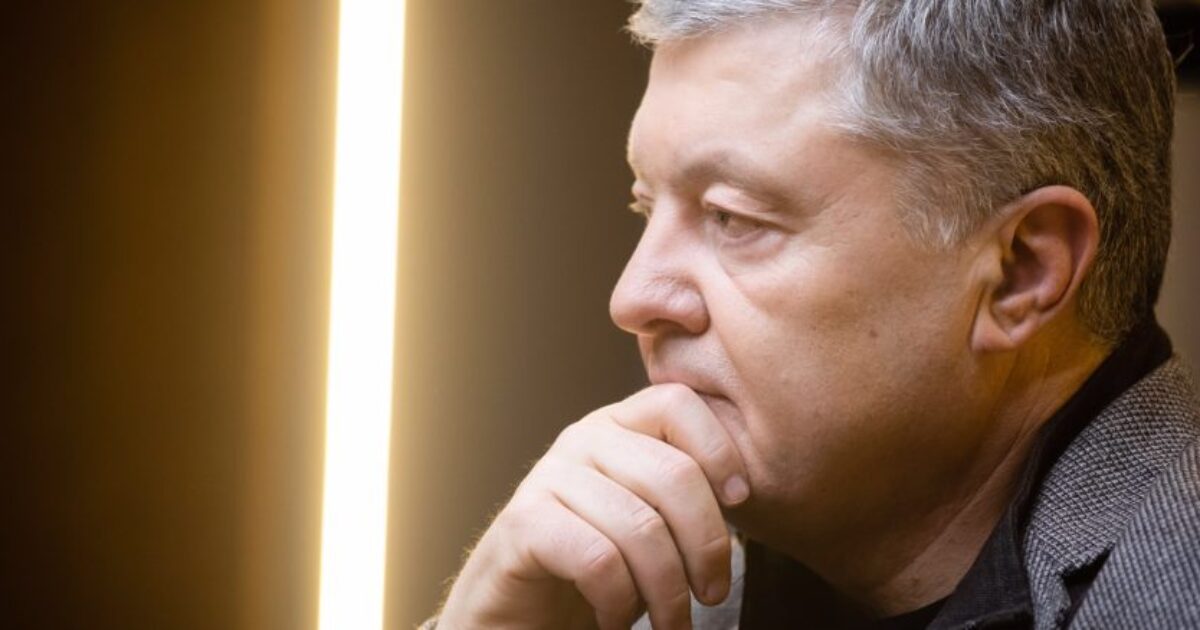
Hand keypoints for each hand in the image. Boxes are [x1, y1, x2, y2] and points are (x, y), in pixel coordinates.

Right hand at [437, 384, 749, 629]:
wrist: (521, 609)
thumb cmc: (597, 564)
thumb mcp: (649, 517)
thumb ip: (682, 493)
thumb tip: (746, 489)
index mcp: (618, 426)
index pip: (677, 403)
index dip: (719, 448)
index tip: (742, 501)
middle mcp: (582, 439)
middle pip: (673, 474)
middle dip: (707, 546)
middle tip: (711, 593)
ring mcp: (548, 477)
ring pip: (641, 527)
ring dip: (668, 592)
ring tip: (670, 622)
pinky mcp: (523, 523)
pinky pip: (599, 560)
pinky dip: (620, 601)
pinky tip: (616, 617)